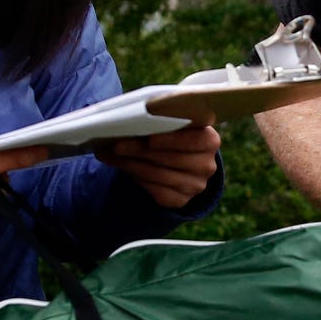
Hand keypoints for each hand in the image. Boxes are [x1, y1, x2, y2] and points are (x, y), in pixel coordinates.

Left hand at [101, 122, 221, 208]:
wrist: (178, 160)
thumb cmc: (172, 134)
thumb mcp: (173, 124)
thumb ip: (159, 120)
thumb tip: (127, 119)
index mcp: (210, 140)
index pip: (194, 140)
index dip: (171, 140)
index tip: (150, 139)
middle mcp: (206, 165)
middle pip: (170, 158)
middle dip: (140, 150)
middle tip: (116, 144)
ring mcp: (195, 186)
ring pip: (157, 174)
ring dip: (131, 163)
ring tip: (110, 153)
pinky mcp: (180, 200)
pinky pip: (153, 190)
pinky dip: (135, 176)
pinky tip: (121, 165)